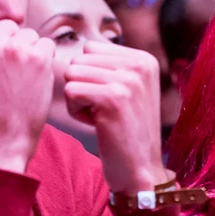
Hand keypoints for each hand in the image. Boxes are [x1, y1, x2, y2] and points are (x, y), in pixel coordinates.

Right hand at [0, 10, 56, 173]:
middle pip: (6, 27)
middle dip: (7, 46)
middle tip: (2, 77)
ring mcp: (15, 49)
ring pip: (27, 35)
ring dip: (26, 53)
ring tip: (16, 81)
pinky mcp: (39, 59)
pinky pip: (46, 46)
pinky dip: (44, 60)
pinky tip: (31, 81)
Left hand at [63, 39, 168, 194]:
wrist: (141, 170)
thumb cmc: (127, 131)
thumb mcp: (130, 89)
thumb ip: (112, 65)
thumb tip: (82, 45)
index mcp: (144, 58)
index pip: (91, 48)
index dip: (91, 75)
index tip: (110, 98)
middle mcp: (139, 64)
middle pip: (79, 59)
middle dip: (82, 85)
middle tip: (104, 109)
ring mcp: (127, 80)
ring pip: (72, 74)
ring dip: (78, 99)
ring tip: (101, 116)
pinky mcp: (112, 98)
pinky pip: (70, 91)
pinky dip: (76, 112)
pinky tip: (97, 124)